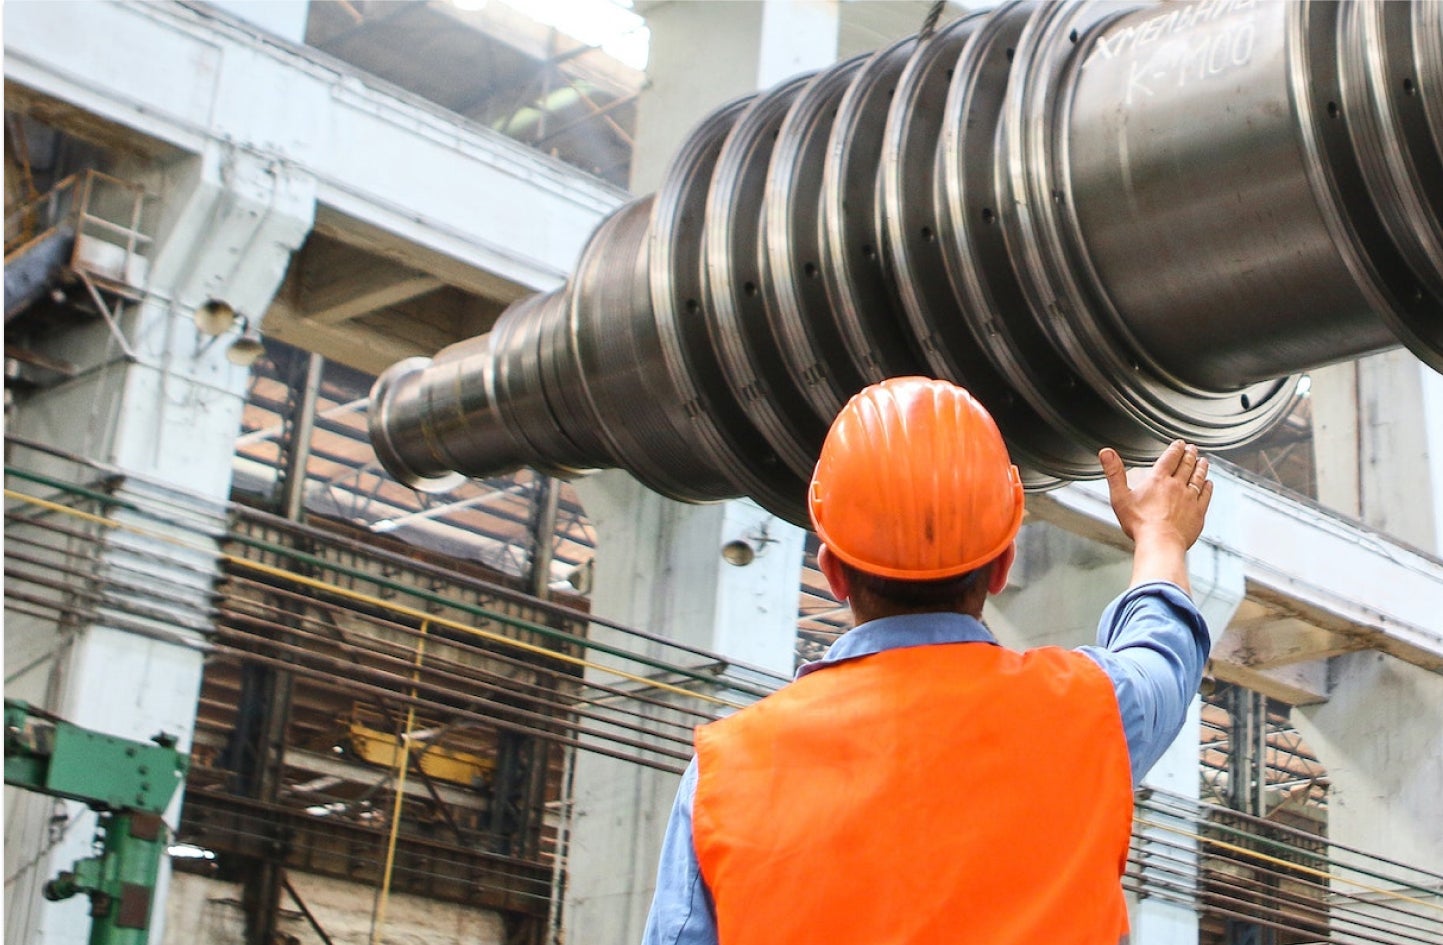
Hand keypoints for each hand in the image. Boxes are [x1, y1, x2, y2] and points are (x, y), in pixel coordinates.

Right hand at [1099, 441, 1212, 591]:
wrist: (1160, 542)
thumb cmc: (1139, 523)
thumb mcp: (1120, 497)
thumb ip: (1114, 473)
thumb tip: (1106, 453)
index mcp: (1158, 480)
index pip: (1169, 458)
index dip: (1175, 449)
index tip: (1180, 443)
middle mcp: (1177, 486)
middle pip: (1186, 465)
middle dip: (1190, 455)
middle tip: (1192, 449)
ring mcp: (1190, 498)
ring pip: (1198, 477)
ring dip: (1201, 467)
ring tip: (1203, 461)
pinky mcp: (1198, 512)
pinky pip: (1206, 495)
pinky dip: (1208, 487)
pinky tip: (1209, 483)